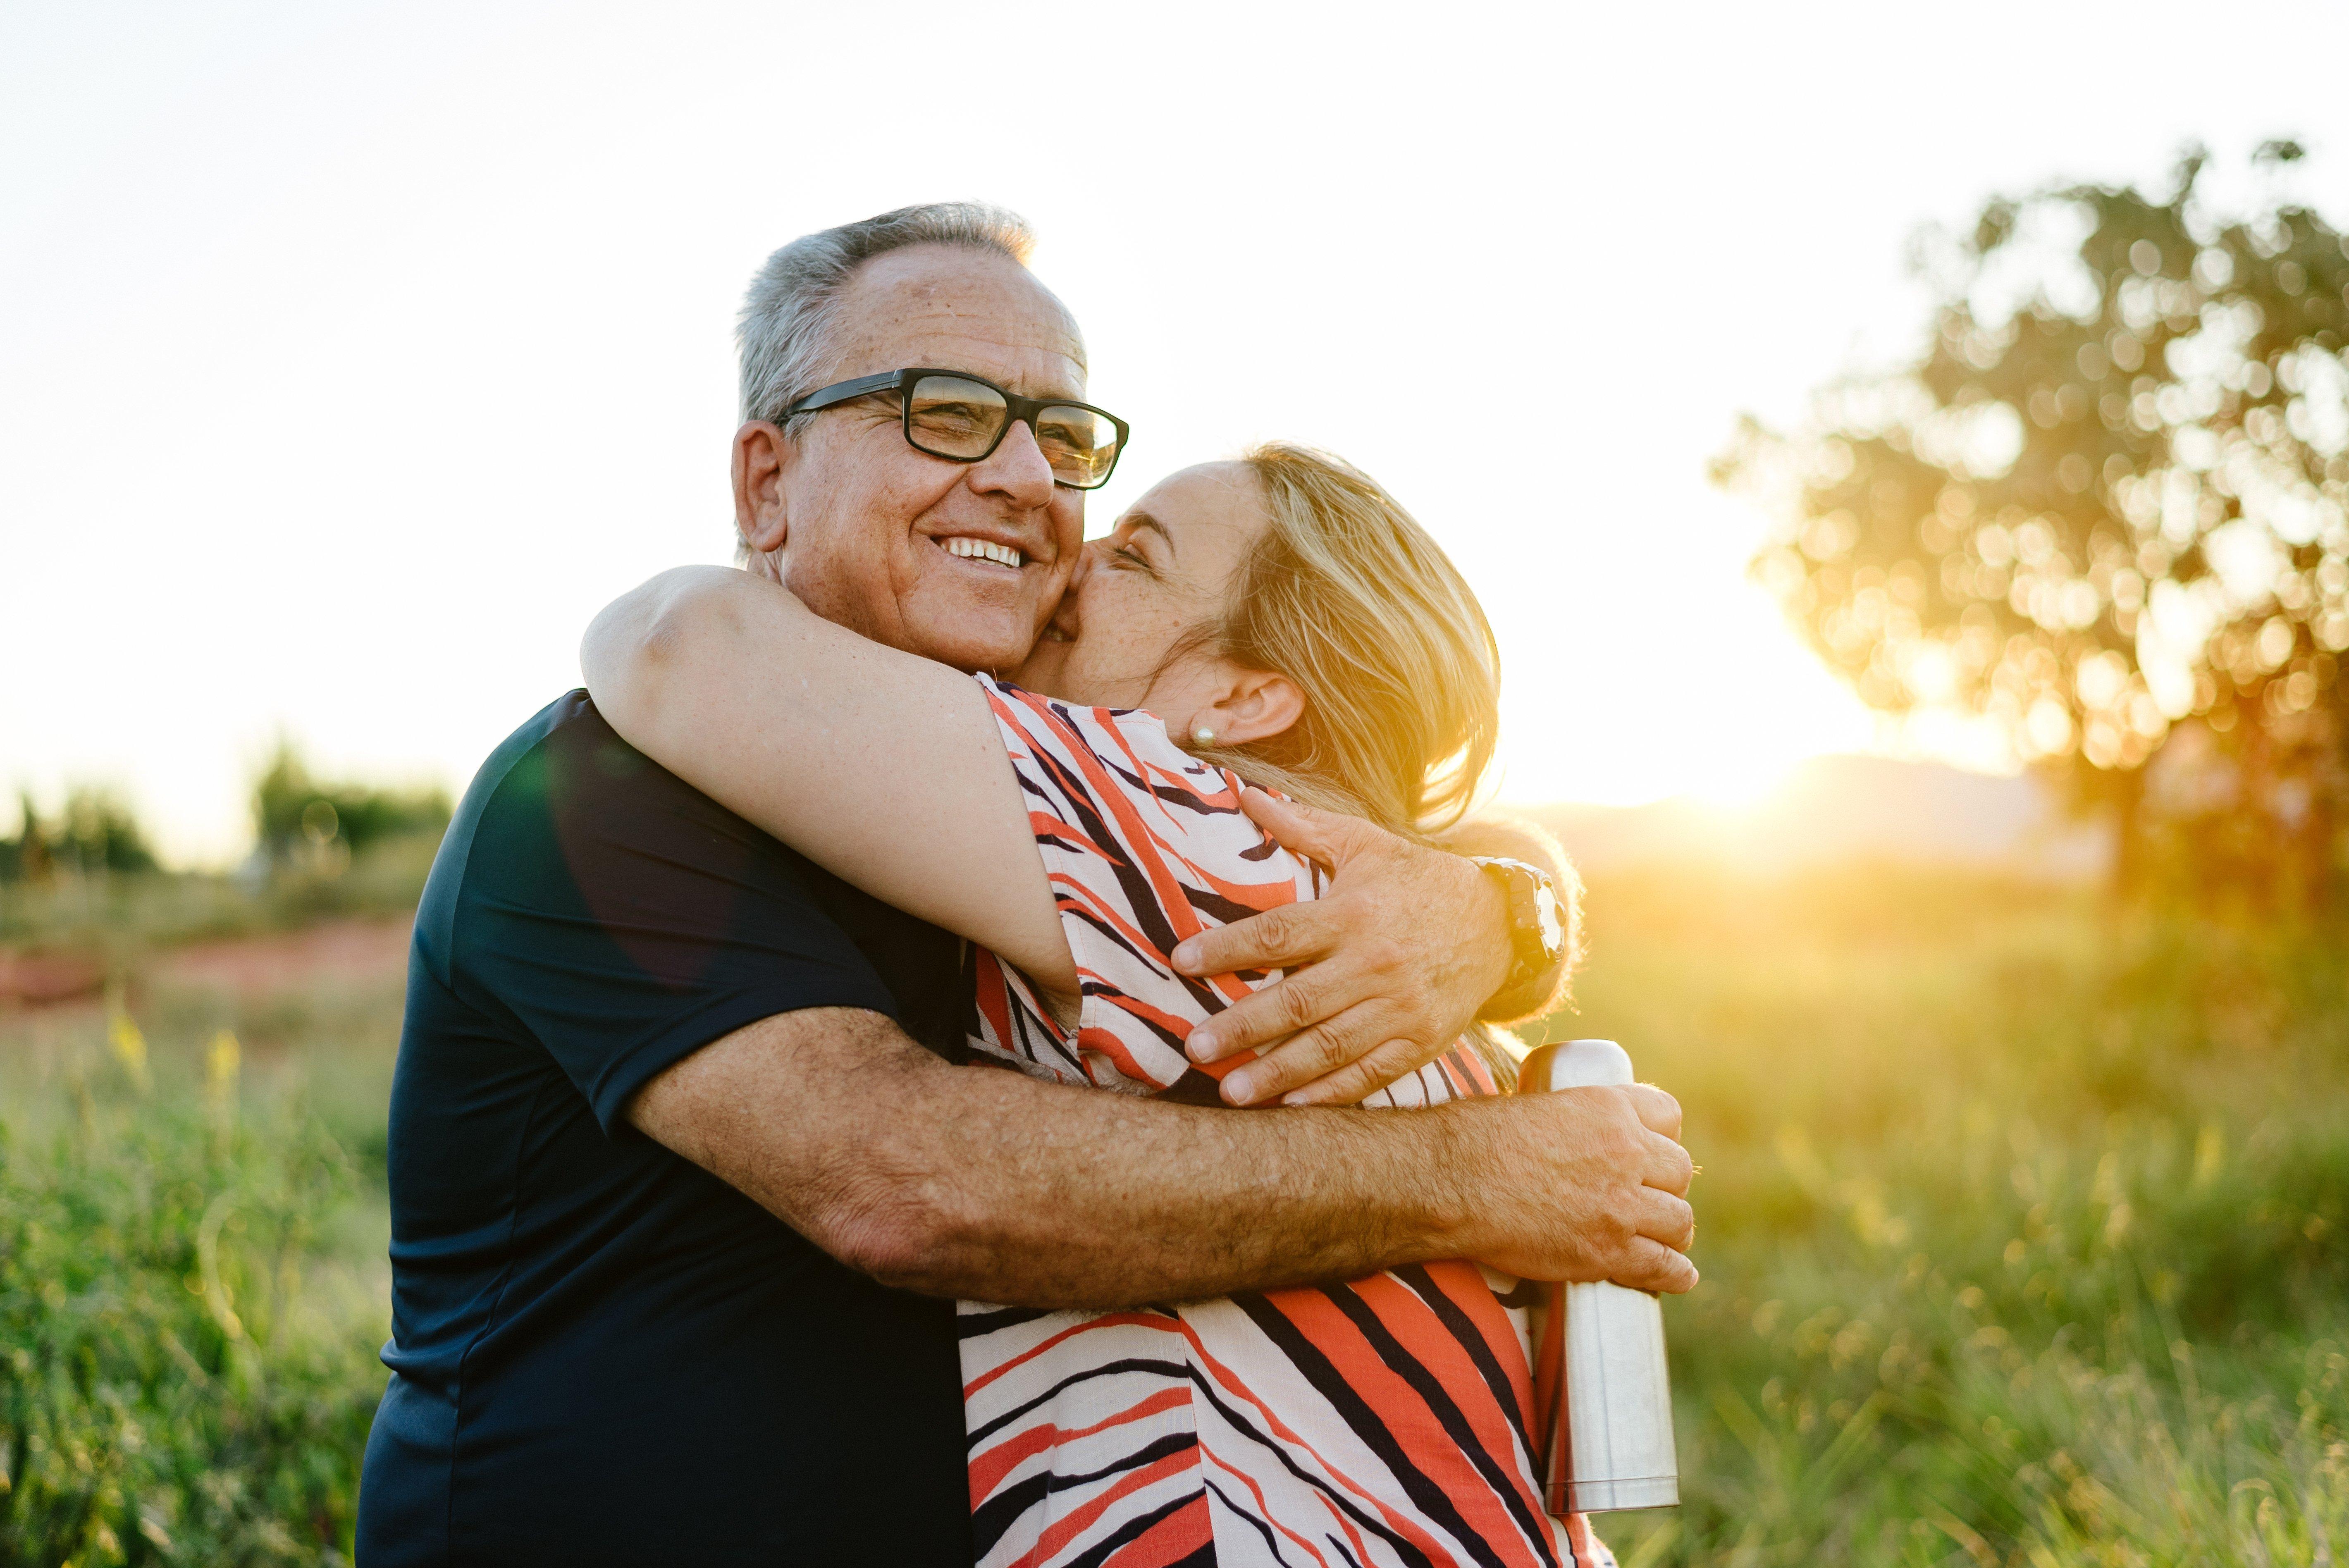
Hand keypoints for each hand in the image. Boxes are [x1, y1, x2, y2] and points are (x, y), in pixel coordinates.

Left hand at [1171, 789, 1512, 1106]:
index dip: (1227, 948)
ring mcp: (1398, 1008)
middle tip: (1194, 1047)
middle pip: (1296, 1001)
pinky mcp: (1419, 1041)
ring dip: (1276, 1073)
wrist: (1498, 921)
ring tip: (1229, 1091)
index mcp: (1352, 914)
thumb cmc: (1417, 880)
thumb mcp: (1365, 844)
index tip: (1182, 961)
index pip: (1277, 934)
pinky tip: (1290, 1107)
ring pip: (1327, 1047)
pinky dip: (1329, 1094)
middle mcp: (1373, 964)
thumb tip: (1245, 794)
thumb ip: (1302, 826)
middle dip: (1241, 1026)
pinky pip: (1369, 1074)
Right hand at [1458, 1083, 1697, 1292]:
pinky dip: (1675, 1274)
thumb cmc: (1475, 1140)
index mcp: (1608, 1108)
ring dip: (1671, 1231)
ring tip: (1659, 1239)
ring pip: (1679, 1221)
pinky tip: (1676, 1276)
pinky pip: (1664, 1267)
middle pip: (1679, 1171)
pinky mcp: (1609, 1252)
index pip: (1667, 1114)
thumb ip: (1568, 1122)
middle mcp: (1626, 1153)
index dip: (1661, 1136)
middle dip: (1667, 1187)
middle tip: (1650, 1201)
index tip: (1651, 1152)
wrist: (1452, 1181)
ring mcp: (1621, 1206)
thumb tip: (1569, 1139)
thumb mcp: (1534, 1107)